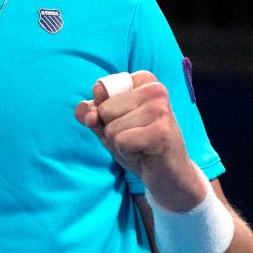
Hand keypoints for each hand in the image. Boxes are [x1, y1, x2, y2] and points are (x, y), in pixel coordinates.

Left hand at [74, 71, 207, 210]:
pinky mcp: (161, 131)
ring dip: (120, 143)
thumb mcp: (110, 124)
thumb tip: (84, 113)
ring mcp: (160, 109)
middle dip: (112, 129)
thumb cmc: (138, 144)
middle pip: (105, 109)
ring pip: (112, 127)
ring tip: (140, 144)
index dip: (105, 113)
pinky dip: (126, 152)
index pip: (101, 90)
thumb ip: (93, 113)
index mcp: (144, 80)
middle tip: (135, 136)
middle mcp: (155, 89)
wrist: (167, 173)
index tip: (128, 120)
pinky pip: (121, 141)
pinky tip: (144, 152)